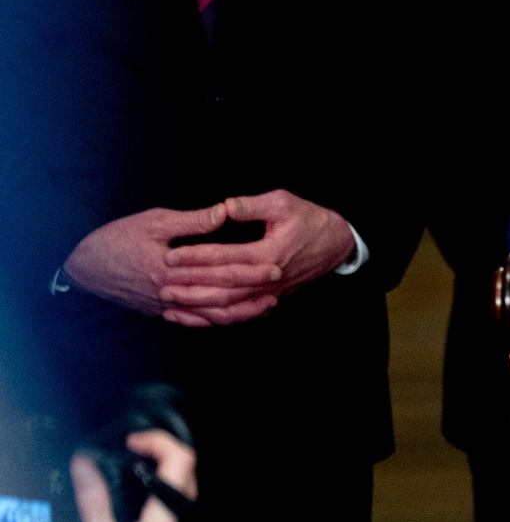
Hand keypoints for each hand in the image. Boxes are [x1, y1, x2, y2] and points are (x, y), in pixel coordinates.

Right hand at [61, 205, 266, 322]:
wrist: (82, 268)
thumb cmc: (116, 240)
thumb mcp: (153, 222)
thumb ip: (191, 221)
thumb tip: (224, 211)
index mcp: (172, 269)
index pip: (219, 272)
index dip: (249, 270)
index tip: (276, 265)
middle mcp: (171, 293)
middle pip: (219, 298)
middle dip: (252, 294)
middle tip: (279, 286)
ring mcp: (165, 306)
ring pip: (209, 316)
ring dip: (238, 313)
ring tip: (265, 306)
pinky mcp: (159, 312)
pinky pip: (192, 322)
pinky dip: (215, 321)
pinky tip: (233, 318)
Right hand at [71, 430, 195, 521]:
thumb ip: (95, 502)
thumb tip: (85, 467)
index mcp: (168, 516)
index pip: (181, 459)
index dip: (159, 442)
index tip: (136, 443)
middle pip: (188, 472)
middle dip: (162, 455)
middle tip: (135, 455)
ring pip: (187, 495)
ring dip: (164, 481)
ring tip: (137, 482)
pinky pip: (184, 515)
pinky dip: (167, 505)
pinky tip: (145, 519)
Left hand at [159, 190, 355, 325]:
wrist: (336, 244)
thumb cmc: (310, 219)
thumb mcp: (284, 202)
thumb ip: (252, 205)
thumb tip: (224, 207)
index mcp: (269, 253)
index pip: (225, 258)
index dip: (196, 257)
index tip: (170, 255)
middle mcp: (267, 278)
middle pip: (222, 288)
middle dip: (190, 288)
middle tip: (161, 285)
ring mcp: (269, 292)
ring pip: (228, 307)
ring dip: (198, 307)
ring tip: (170, 305)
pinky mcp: (269, 299)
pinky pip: (238, 315)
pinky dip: (213, 318)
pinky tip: (193, 316)